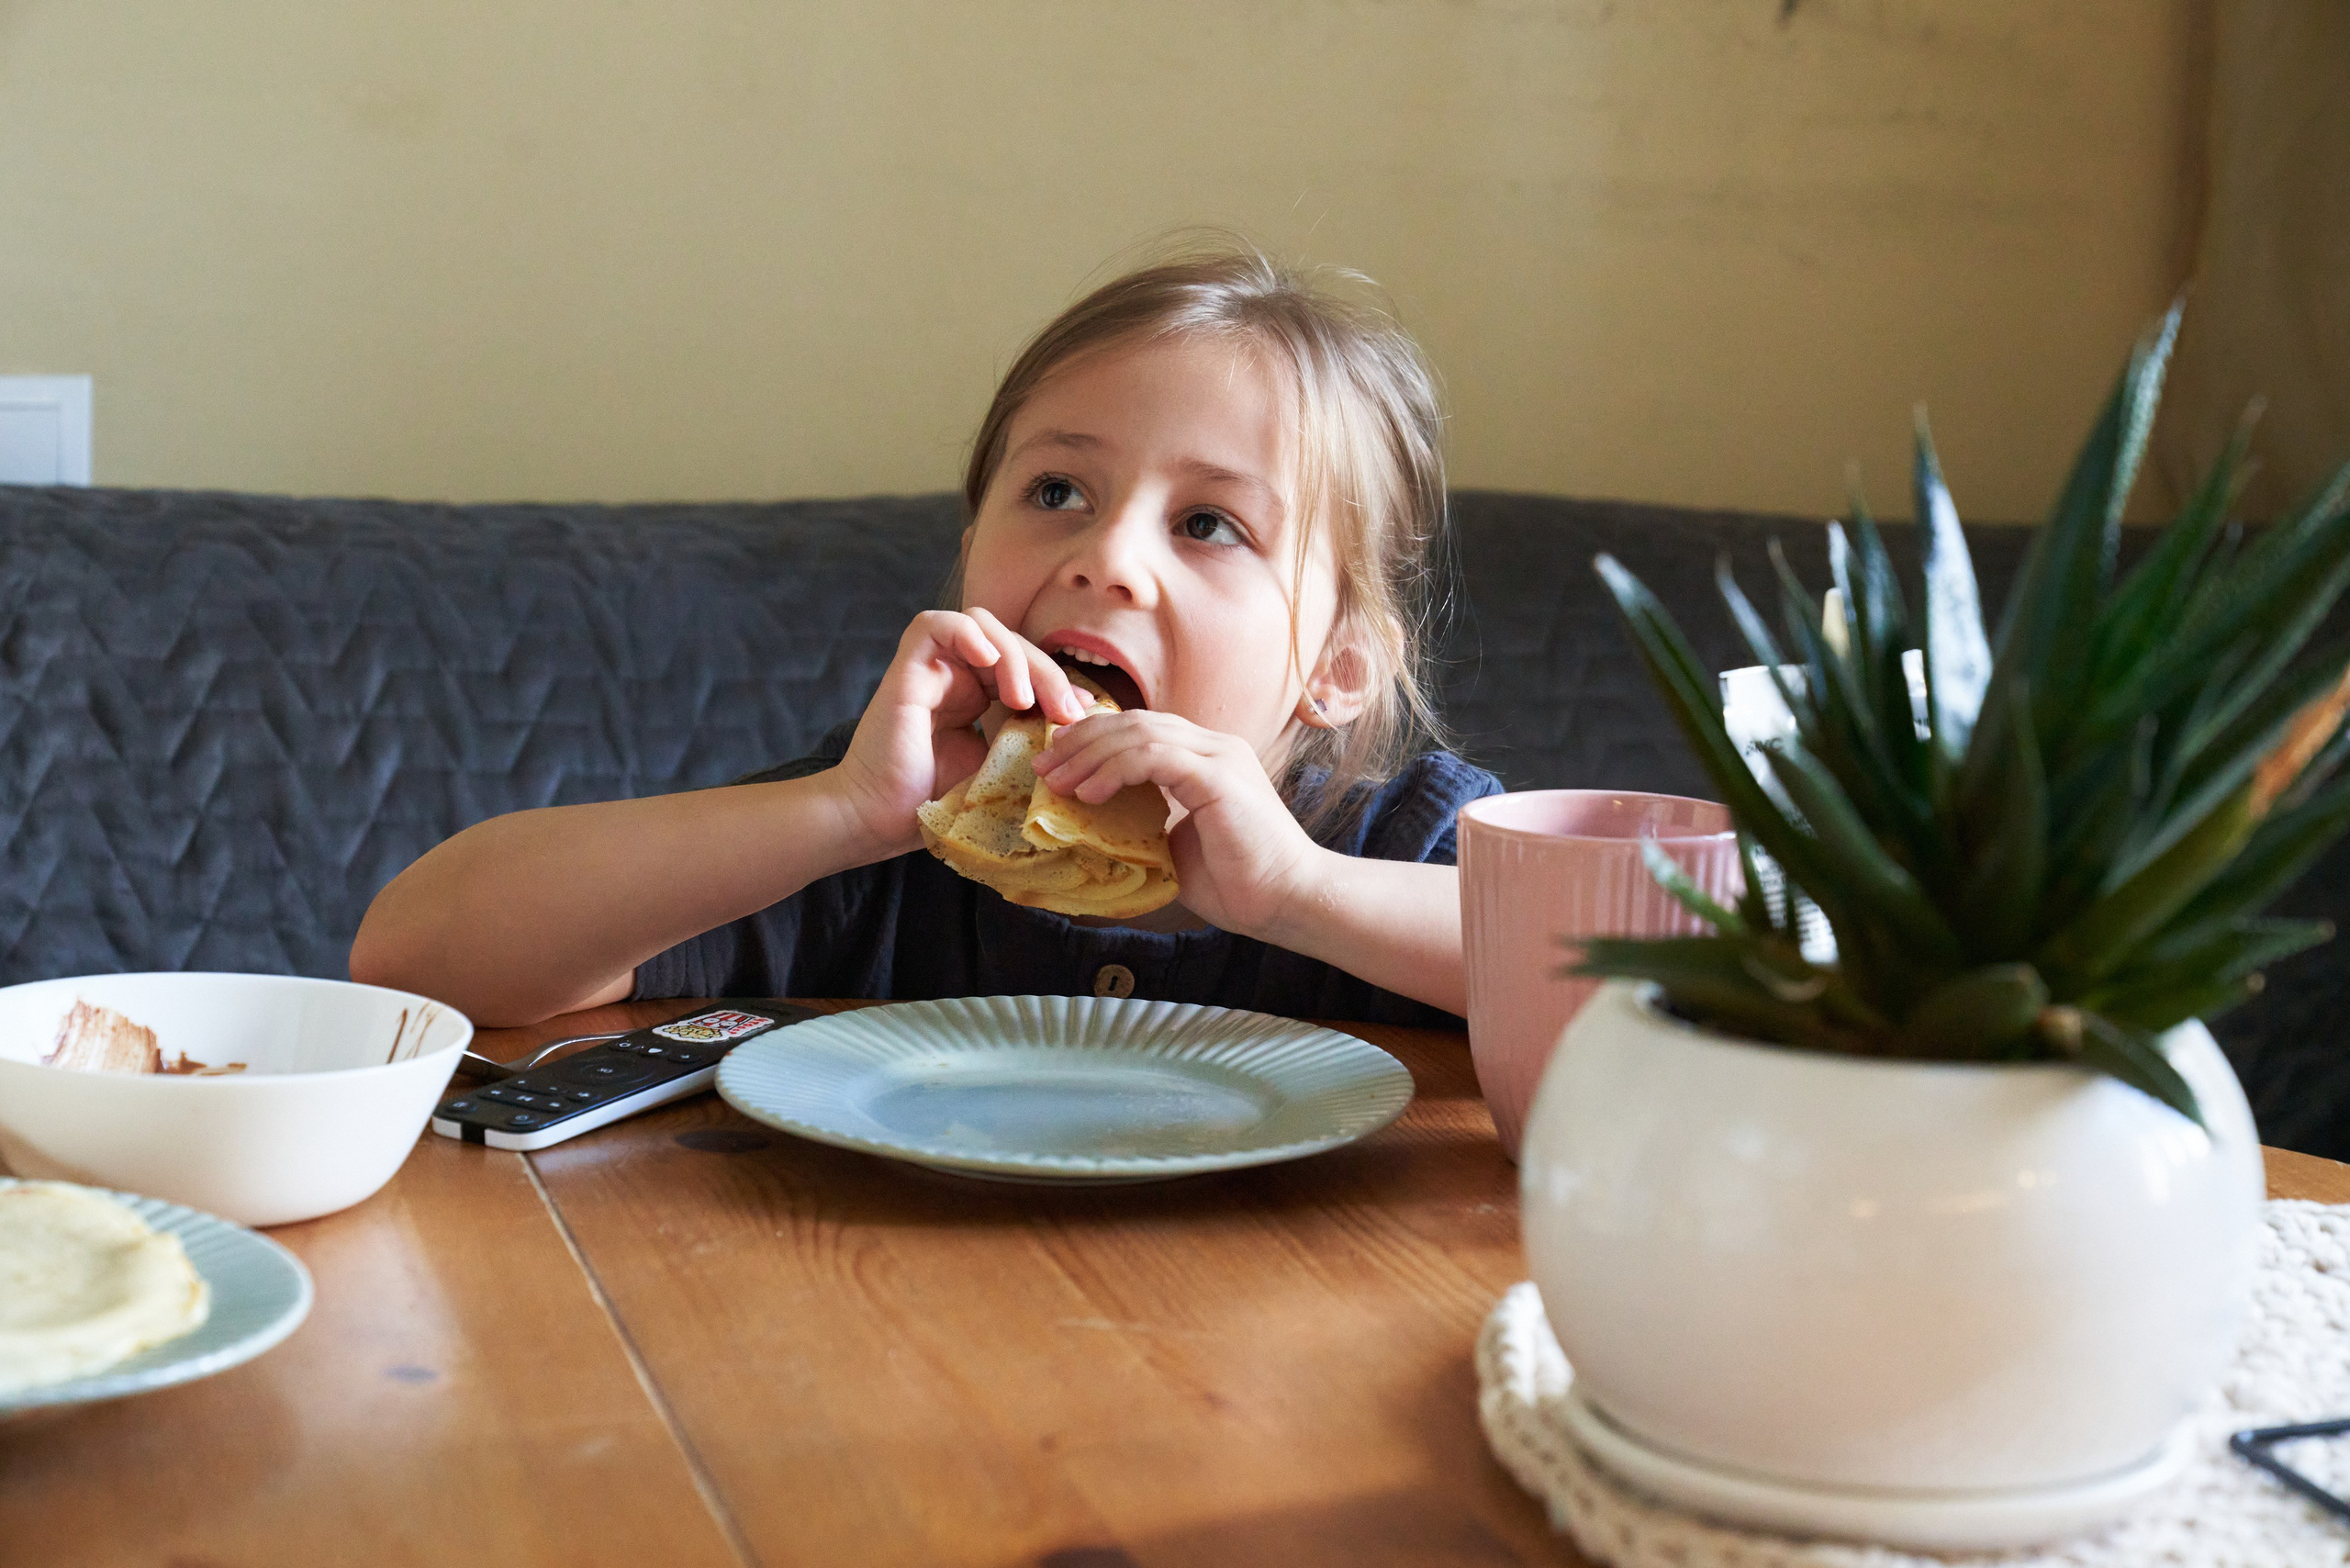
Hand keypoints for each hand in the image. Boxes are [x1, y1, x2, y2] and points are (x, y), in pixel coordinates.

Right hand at [827, 610, 1090, 859]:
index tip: (1081, 713)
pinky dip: (968, 634)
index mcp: (976, 694)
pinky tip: (989, 662)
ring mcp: (931, 668)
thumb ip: (1029, 737)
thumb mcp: (998, 766)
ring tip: (1023, 700)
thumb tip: (1078, 722)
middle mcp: (955, 675)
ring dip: (1014, 656)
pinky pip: (936, 625)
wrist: (879, 821)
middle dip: (1047, 672)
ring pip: (983, 626)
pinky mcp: (907, 669)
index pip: (1026, 664)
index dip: (1058, 681)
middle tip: (1066, 711)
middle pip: (1011, 643)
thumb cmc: (932, 802)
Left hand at [1031, 709, 1327, 939]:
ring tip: (1057, 782)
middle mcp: (1214, 747)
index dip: (1093, 738)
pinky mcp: (1218, 776)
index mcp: (1205, 758)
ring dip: (1090, 756)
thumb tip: (1088, 830)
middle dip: (1081, 741)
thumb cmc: (1238, 882)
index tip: (1055, 762)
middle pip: (1134, 721)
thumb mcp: (1173, 847)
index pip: (1141, 728)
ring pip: (1139, 733)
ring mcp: (1219, 756)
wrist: (1287, 900)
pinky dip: (1115, 770)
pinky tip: (1090, 794)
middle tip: (1044, 767)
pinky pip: (1154, 756)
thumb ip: (1141, 826)